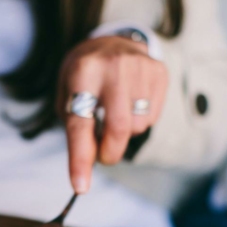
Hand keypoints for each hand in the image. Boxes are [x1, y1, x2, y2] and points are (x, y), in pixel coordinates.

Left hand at [57, 36, 168, 192]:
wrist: (112, 39)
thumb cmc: (84, 76)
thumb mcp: (67, 95)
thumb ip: (77, 130)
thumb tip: (91, 164)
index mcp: (82, 73)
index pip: (80, 124)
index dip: (80, 159)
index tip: (80, 187)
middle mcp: (113, 68)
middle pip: (117, 129)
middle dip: (110, 153)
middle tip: (103, 156)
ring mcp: (140, 68)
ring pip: (137, 126)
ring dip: (124, 133)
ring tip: (114, 114)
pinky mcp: (159, 72)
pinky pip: (151, 117)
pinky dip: (139, 121)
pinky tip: (130, 104)